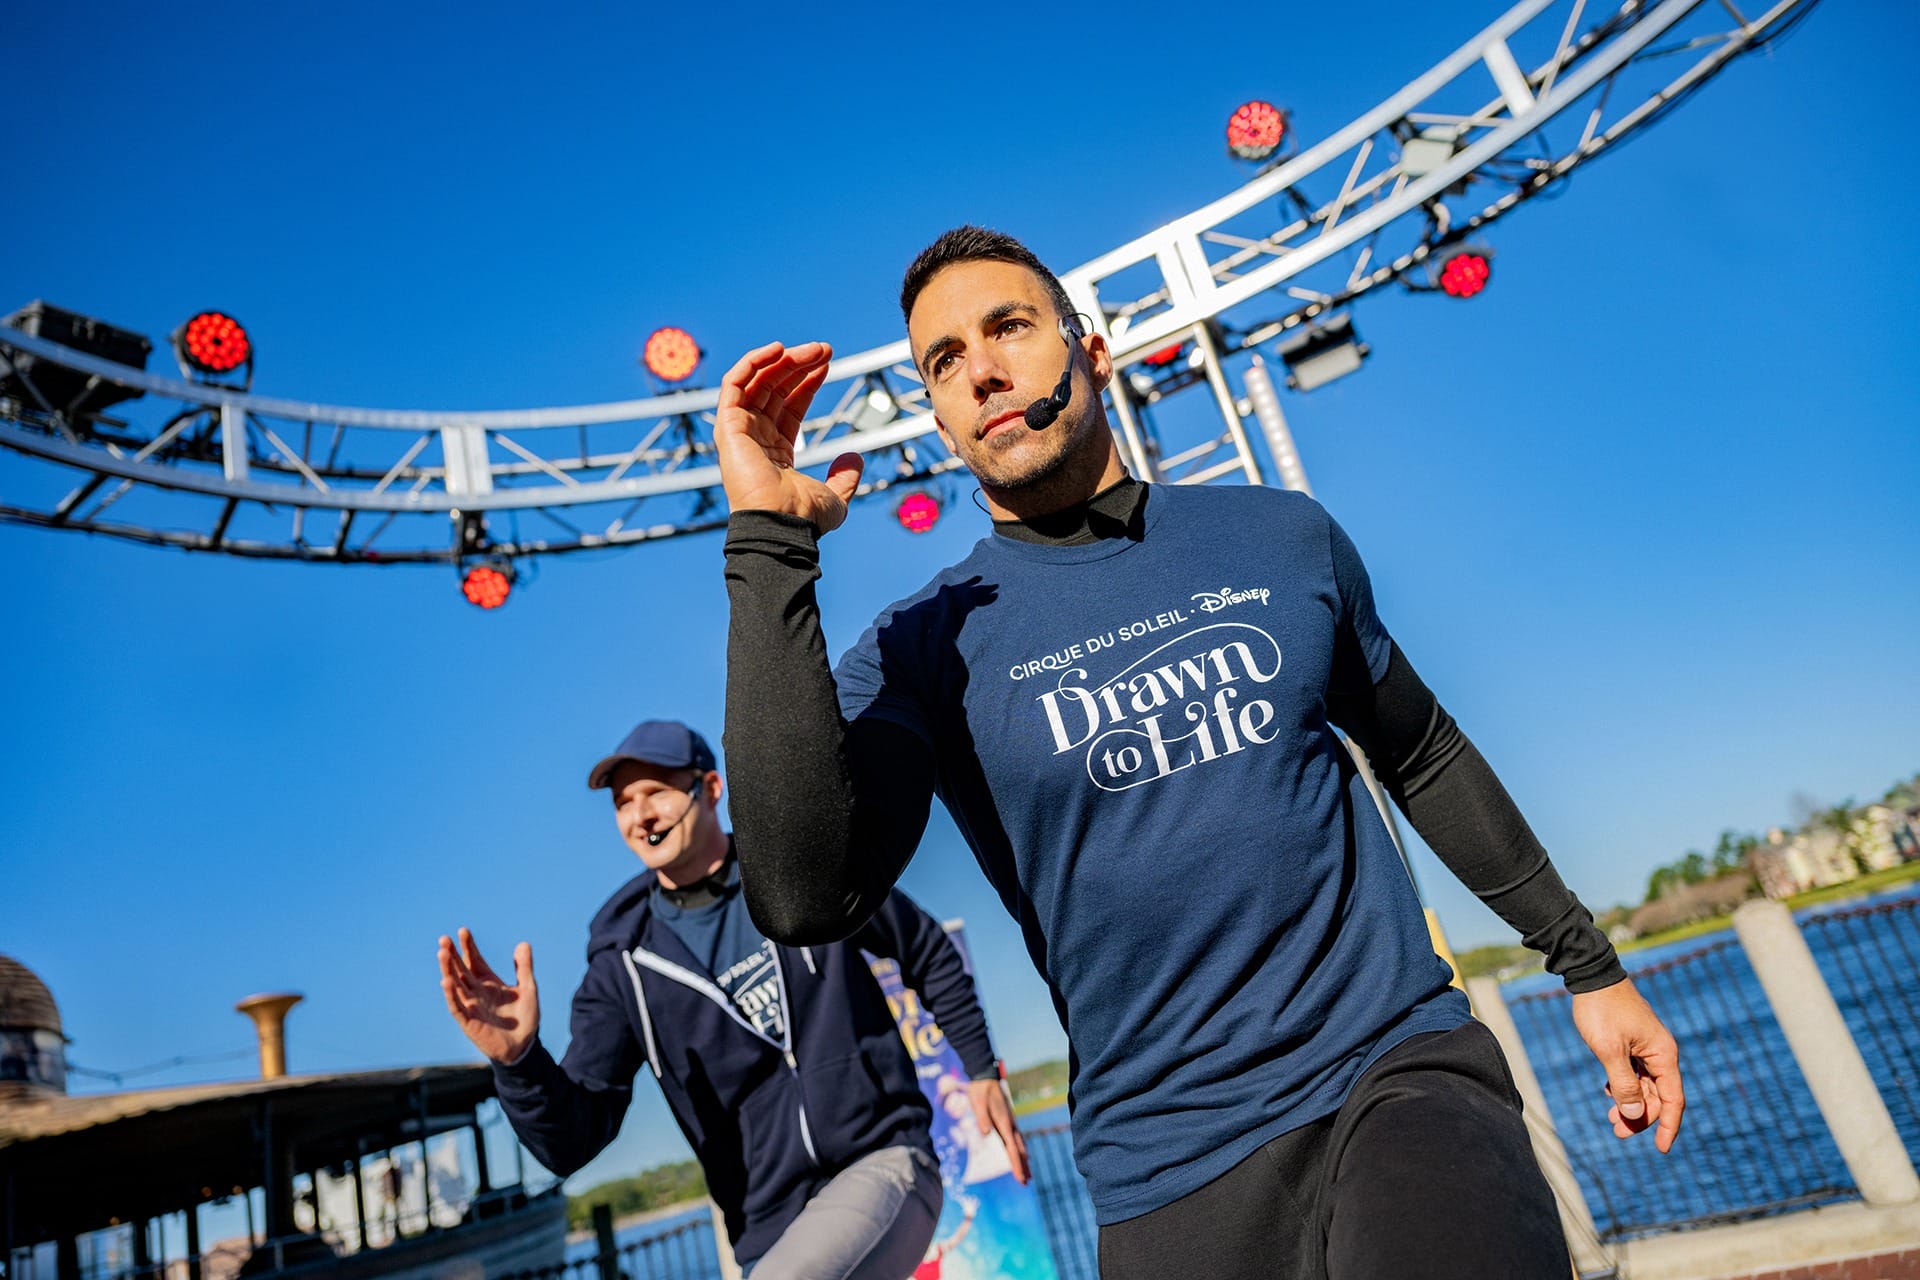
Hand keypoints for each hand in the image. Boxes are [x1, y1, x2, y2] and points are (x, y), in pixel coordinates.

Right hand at [438, 927, 539, 1065]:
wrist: (523, 1046)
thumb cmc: (524, 1018)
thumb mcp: (528, 988)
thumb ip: (524, 967)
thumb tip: (523, 943)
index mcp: (489, 982)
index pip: (474, 960)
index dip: (468, 946)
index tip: (463, 930)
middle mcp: (476, 992)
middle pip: (460, 970)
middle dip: (452, 955)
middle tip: (444, 939)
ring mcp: (471, 1006)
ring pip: (455, 985)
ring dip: (447, 970)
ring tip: (442, 953)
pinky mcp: (468, 1021)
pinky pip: (456, 1006)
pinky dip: (450, 994)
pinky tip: (445, 980)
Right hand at [715, 340, 863, 533]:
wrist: (783, 525)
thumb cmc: (804, 520)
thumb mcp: (835, 498)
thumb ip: (845, 478)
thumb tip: (856, 457)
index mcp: (774, 452)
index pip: (788, 405)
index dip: (807, 381)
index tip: (828, 363)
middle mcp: (754, 439)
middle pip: (773, 388)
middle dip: (799, 364)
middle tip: (826, 349)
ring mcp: (738, 432)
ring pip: (756, 381)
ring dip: (782, 359)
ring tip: (814, 349)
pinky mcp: (727, 427)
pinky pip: (733, 384)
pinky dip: (752, 362)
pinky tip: (778, 349)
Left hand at [968, 1078, 1030, 1184]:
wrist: (986, 1077)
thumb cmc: (980, 1090)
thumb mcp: (978, 1102)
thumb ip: (982, 1117)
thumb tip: (986, 1133)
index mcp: (1004, 1122)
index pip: (1012, 1148)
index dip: (1017, 1164)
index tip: (1021, 1178)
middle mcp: (1010, 1124)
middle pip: (1019, 1149)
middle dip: (1022, 1166)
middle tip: (1027, 1182)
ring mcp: (1010, 1122)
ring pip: (1019, 1145)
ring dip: (1023, 1160)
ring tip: (1028, 1175)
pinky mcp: (1007, 1121)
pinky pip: (1015, 1139)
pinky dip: (1020, 1150)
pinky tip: (1021, 1155)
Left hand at [1570, 976, 1683, 1152]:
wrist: (1591, 976)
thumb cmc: (1601, 1011)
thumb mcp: (1609, 1051)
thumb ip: (1624, 1085)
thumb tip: (1634, 1116)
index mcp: (1664, 1055)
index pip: (1673, 1100)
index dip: (1668, 1126)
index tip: (1661, 1149)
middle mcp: (1661, 1053)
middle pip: (1658, 1096)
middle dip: (1641, 1117)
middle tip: (1616, 1132)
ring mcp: (1647, 1048)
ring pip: (1645, 1086)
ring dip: (1630, 1103)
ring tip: (1609, 1117)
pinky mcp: (1633, 1044)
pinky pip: (1634, 1073)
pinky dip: (1624, 1086)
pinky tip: (1610, 1092)